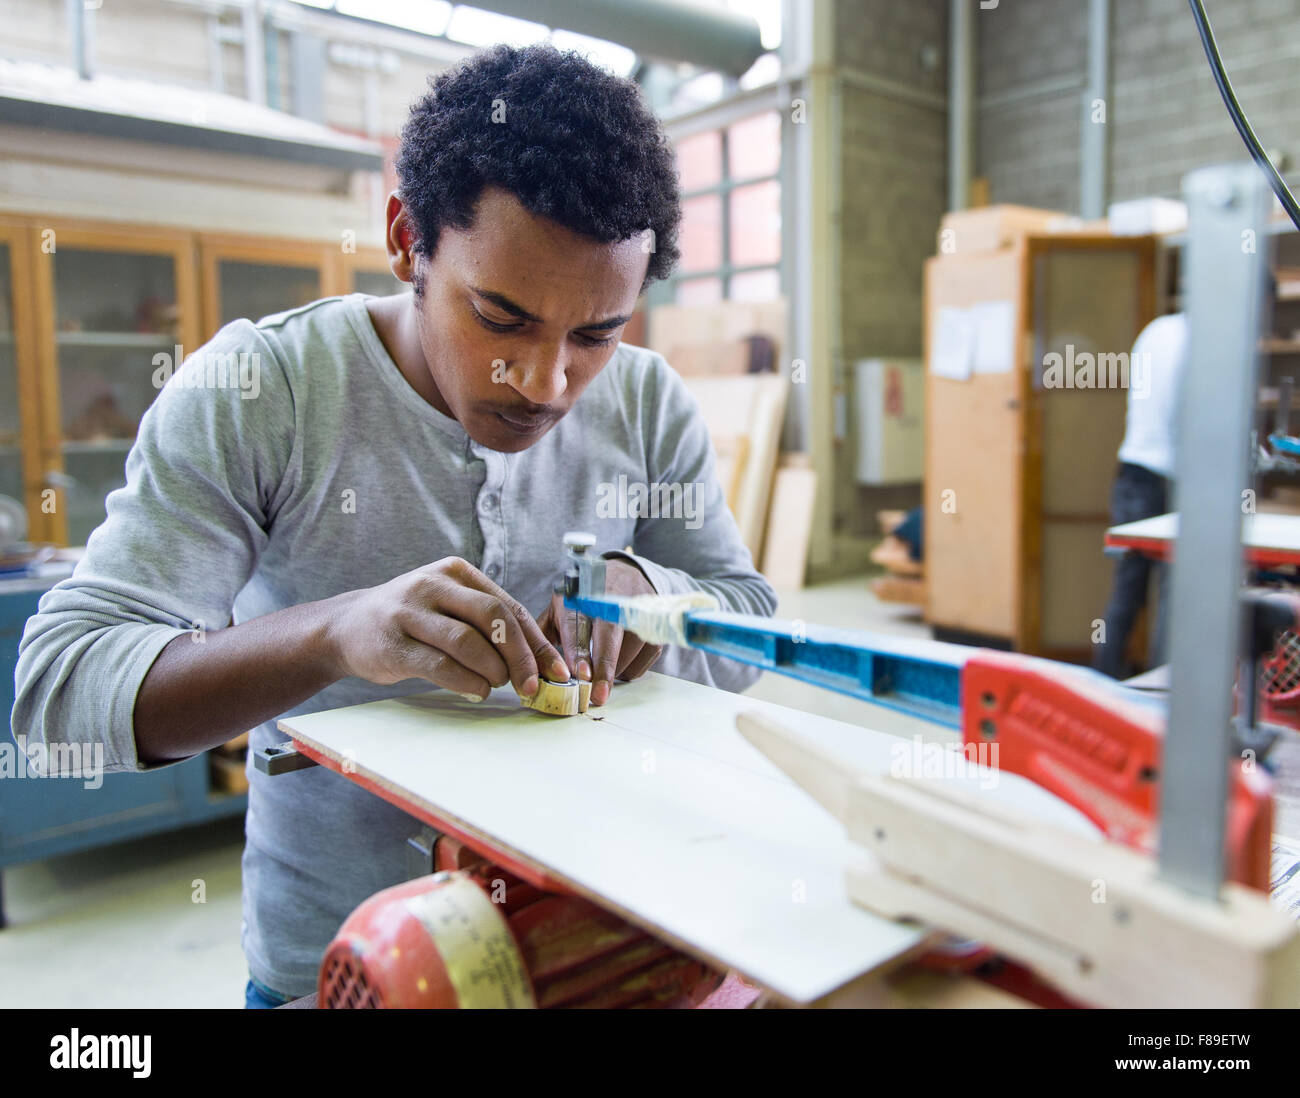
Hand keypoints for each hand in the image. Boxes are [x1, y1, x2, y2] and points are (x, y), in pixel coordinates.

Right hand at [326, 557, 568, 699]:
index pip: (508, 605)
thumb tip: (538, 660)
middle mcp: (433, 585)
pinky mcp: (393, 643)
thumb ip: (486, 624)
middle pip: (493, 616)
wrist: (346, 627)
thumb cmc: (412, 620)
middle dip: (520, 655)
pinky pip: (439, 664)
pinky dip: (466, 682)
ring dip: (493, 670)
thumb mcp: (448, 606)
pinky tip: (477, 691)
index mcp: (456, 572)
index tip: (557, 670)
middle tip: (531, 684)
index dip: (537, 641)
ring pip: (467, 641)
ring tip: (498, 685)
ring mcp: (409, 612)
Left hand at [538, 557, 662, 706]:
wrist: (623, 573)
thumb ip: (544, 635)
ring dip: (616, 671)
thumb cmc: (585, 598)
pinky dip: (631, 667)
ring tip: (601, 678)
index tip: (579, 673)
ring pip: (630, 647)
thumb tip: (532, 668)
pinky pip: (645, 654)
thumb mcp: (559, 608)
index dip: (579, 650)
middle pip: (609, 633)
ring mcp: (635, 607)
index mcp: (578, 594)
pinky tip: (619, 666)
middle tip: (598, 695)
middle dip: (603, 666)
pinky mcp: (652, 621)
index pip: (578, 623)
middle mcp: (609, 596)